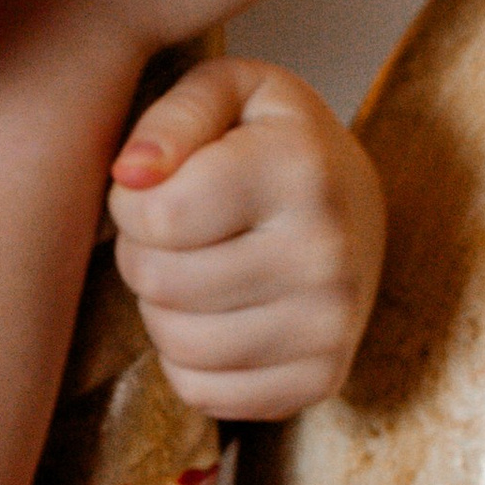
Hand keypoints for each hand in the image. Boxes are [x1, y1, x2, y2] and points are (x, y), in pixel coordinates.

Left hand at [108, 58, 383, 419]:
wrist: (354, 205)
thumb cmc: (268, 141)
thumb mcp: (227, 93)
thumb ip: (172, 117)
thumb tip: (130, 173)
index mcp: (299, 167)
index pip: (157, 215)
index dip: (132, 202)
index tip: (161, 186)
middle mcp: (325, 251)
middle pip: (160, 282)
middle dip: (143, 254)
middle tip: (179, 232)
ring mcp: (331, 325)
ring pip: (176, 344)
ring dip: (161, 309)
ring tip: (197, 268)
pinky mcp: (321, 380)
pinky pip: (202, 392)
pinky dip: (189, 360)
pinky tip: (218, 315)